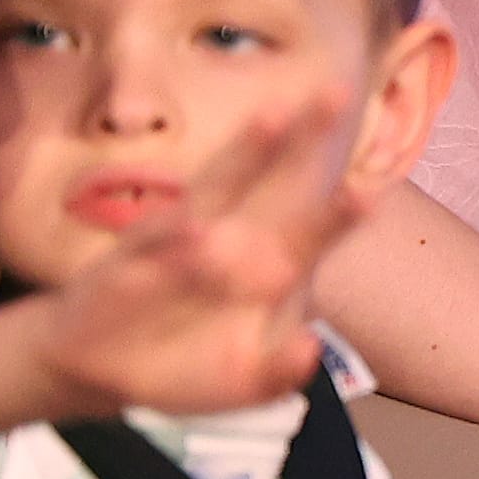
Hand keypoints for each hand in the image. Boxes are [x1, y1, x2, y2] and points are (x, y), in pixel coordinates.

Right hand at [25, 101, 381, 423]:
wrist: (105, 370)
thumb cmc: (186, 366)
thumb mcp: (240, 384)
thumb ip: (276, 372)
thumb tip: (309, 350)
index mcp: (268, 267)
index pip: (311, 232)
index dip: (339, 213)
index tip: (373, 190)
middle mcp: (231, 239)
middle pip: (274, 181)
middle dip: (303, 139)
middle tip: (336, 94)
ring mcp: (183, 237)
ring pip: (218, 186)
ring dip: (247, 151)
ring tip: (275, 117)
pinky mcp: (136, 256)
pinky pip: (158, 242)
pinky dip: (175, 236)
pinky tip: (197, 229)